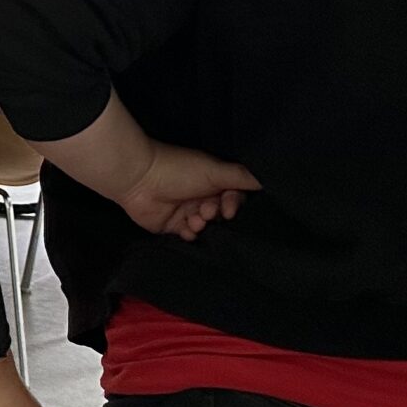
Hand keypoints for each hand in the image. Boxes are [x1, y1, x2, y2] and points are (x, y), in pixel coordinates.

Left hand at [115, 143, 260, 241]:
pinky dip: (191, 235)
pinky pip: (189, 236)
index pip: (234, 197)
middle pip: (221, 215)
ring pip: (207, 227)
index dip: (234, 205)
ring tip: (193, 218)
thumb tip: (267, 181)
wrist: (139, 179)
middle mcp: (201, 196)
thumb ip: (241, 178)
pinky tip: (186, 228)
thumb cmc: (178, 169)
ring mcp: (186, 211)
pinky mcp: (171, 226)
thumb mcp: (214, 170)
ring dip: (203, 225)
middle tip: (206, 211)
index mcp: (211, 181)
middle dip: (217, 216)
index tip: (228, 209)